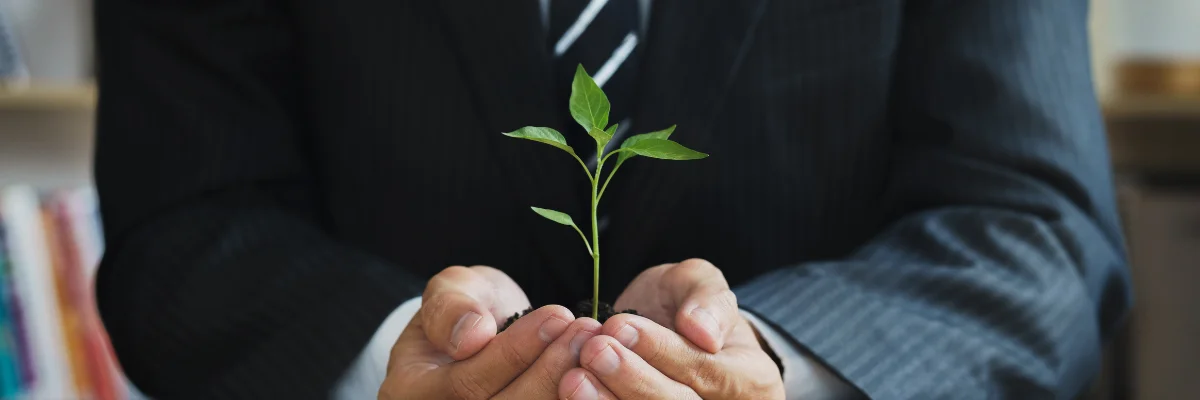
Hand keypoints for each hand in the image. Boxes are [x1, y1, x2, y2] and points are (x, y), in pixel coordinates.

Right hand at [379, 266, 601, 399]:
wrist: (483, 335)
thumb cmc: (466, 309)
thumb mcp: (450, 291)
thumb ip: (451, 307)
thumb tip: (472, 336)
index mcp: (411, 394)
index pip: (466, 386)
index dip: (515, 352)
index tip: (556, 315)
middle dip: (550, 370)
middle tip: (586, 331)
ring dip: (568, 384)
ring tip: (594, 344)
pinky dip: (576, 396)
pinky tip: (598, 369)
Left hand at [558, 259, 784, 398]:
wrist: (673, 336)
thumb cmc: (689, 308)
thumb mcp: (702, 285)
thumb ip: (708, 299)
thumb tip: (700, 330)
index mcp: (748, 380)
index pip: (705, 371)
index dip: (661, 351)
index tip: (619, 326)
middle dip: (632, 381)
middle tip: (593, 351)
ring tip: (574, 379)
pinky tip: (569, 396)